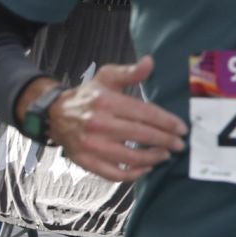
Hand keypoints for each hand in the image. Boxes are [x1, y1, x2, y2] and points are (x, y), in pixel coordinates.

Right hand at [45, 56, 188, 182]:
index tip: (181, 129)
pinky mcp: (86, 161)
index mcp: (106, 102)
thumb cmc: (87, 96)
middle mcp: (99, 124)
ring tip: (165, 155)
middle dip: (165, 141)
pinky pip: (115, 174)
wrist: (54, 115)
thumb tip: (151, 62)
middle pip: (141, 135)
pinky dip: (133, 174)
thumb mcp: (106, 78)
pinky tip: (145, 168)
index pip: (145, 114)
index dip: (167, 122)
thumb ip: (129, 72)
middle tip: (179, 145)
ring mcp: (92, 145)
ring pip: (131, 158)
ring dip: (153, 158)